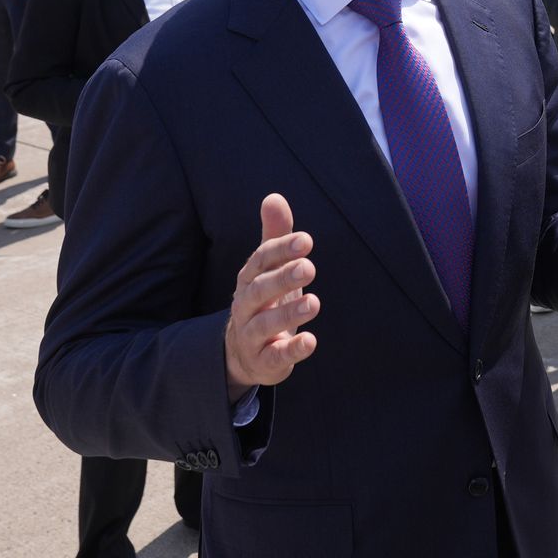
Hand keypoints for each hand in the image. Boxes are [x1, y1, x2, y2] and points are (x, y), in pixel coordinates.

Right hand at [224, 194, 318, 402]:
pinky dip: (292, 350)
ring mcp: (252, 335)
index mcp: (249, 280)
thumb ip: (274, 236)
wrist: (244, 351)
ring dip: (289, 314)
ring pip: (265, 324)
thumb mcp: (270, 269)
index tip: (306, 240)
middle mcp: (246, 306)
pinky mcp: (264, 361)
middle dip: (283, 278)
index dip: (281, 249)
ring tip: (314, 303)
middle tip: (309, 267)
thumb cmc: (265, 300)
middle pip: (260, 290)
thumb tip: (274, 197)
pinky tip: (311, 341)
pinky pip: (275, 356)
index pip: (260, 261)